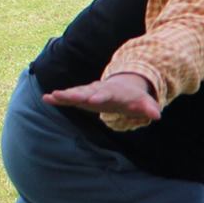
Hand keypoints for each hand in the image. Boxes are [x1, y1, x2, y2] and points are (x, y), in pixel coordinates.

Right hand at [42, 72, 160, 124]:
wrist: (123, 87)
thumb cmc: (133, 98)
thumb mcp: (142, 103)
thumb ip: (148, 108)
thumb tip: (157, 115)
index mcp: (114, 92)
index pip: (107, 94)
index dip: (100, 96)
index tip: (92, 99)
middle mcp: (98, 90)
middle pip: (87, 92)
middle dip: (77, 94)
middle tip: (66, 96)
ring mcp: (88, 92)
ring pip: (75, 93)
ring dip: (65, 95)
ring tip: (52, 96)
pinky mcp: (81, 97)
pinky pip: (69, 97)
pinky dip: (59, 98)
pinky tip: (46, 99)